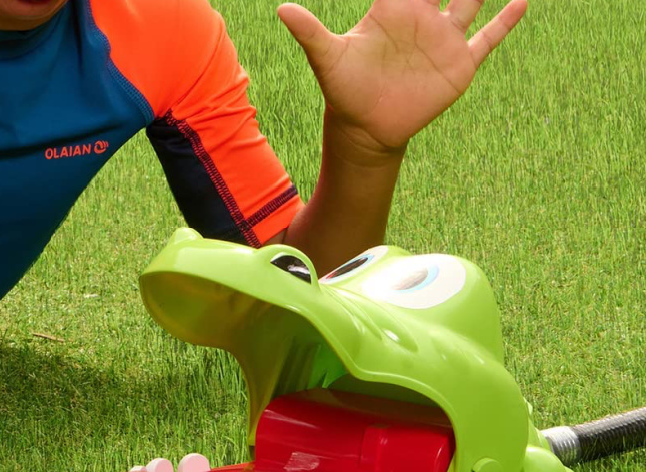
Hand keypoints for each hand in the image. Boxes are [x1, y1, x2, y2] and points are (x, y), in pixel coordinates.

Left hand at [278, 0, 527, 154]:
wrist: (366, 127)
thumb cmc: (344, 89)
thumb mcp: (328, 59)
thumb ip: (310, 32)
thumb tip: (282, 9)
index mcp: (393, 8)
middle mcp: (422, 16)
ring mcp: (444, 38)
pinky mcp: (459, 64)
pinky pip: (488, 38)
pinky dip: (505, 21)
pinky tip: (522, 1)